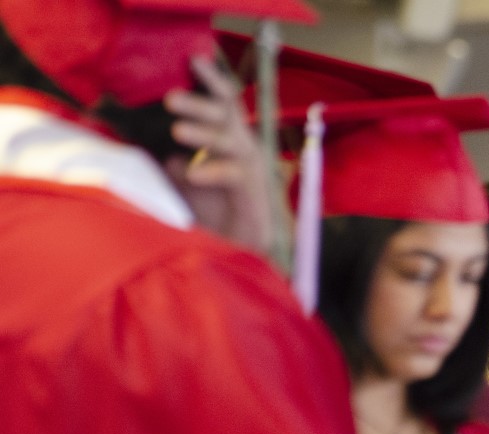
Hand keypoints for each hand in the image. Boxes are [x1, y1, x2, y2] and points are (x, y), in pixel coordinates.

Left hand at [162, 55, 279, 254]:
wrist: (242, 250)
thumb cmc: (217, 216)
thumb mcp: (186, 188)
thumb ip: (174, 171)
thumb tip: (168, 158)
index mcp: (229, 141)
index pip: (223, 103)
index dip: (211, 80)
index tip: (192, 59)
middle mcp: (244, 148)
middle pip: (227, 114)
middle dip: (200, 103)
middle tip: (171, 98)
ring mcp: (251, 167)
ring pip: (229, 140)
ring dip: (204, 132)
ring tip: (177, 130)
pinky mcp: (253, 190)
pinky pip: (233, 172)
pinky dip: (212, 171)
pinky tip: (192, 172)